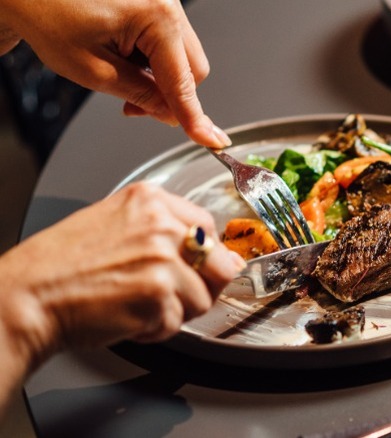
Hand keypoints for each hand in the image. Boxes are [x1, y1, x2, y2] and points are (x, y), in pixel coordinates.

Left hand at [0, 0, 230, 147]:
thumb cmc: (47, 13)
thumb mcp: (93, 70)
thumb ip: (140, 94)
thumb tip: (169, 113)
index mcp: (157, 17)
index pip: (183, 82)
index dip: (194, 117)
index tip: (211, 140)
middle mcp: (167, 4)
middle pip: (193, 69)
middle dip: (170, 94)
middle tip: (133, 106)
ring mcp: (163, 1)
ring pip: (182, 57)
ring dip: (159, 76)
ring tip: (119, 72)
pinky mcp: (154, 2)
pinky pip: (169, 41)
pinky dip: (152, 58)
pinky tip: (123, 56)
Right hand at [0, 183, 243, 369]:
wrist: (29, 296)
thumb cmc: (62, 265)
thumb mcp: (116, 223)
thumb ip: (164, 230)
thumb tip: (213, 251)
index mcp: (151, 200)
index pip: (208, 227)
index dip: (206, 255)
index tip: (196, 267)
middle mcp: (162, 225)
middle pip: (220, 263)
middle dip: (203, 285)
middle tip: (172, 293)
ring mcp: (164, 259)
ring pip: (203, 298)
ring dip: (177, 311)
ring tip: (141, 304)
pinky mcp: (160, 294)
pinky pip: (179, 323)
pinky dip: (157, 329)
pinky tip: (130, 316)